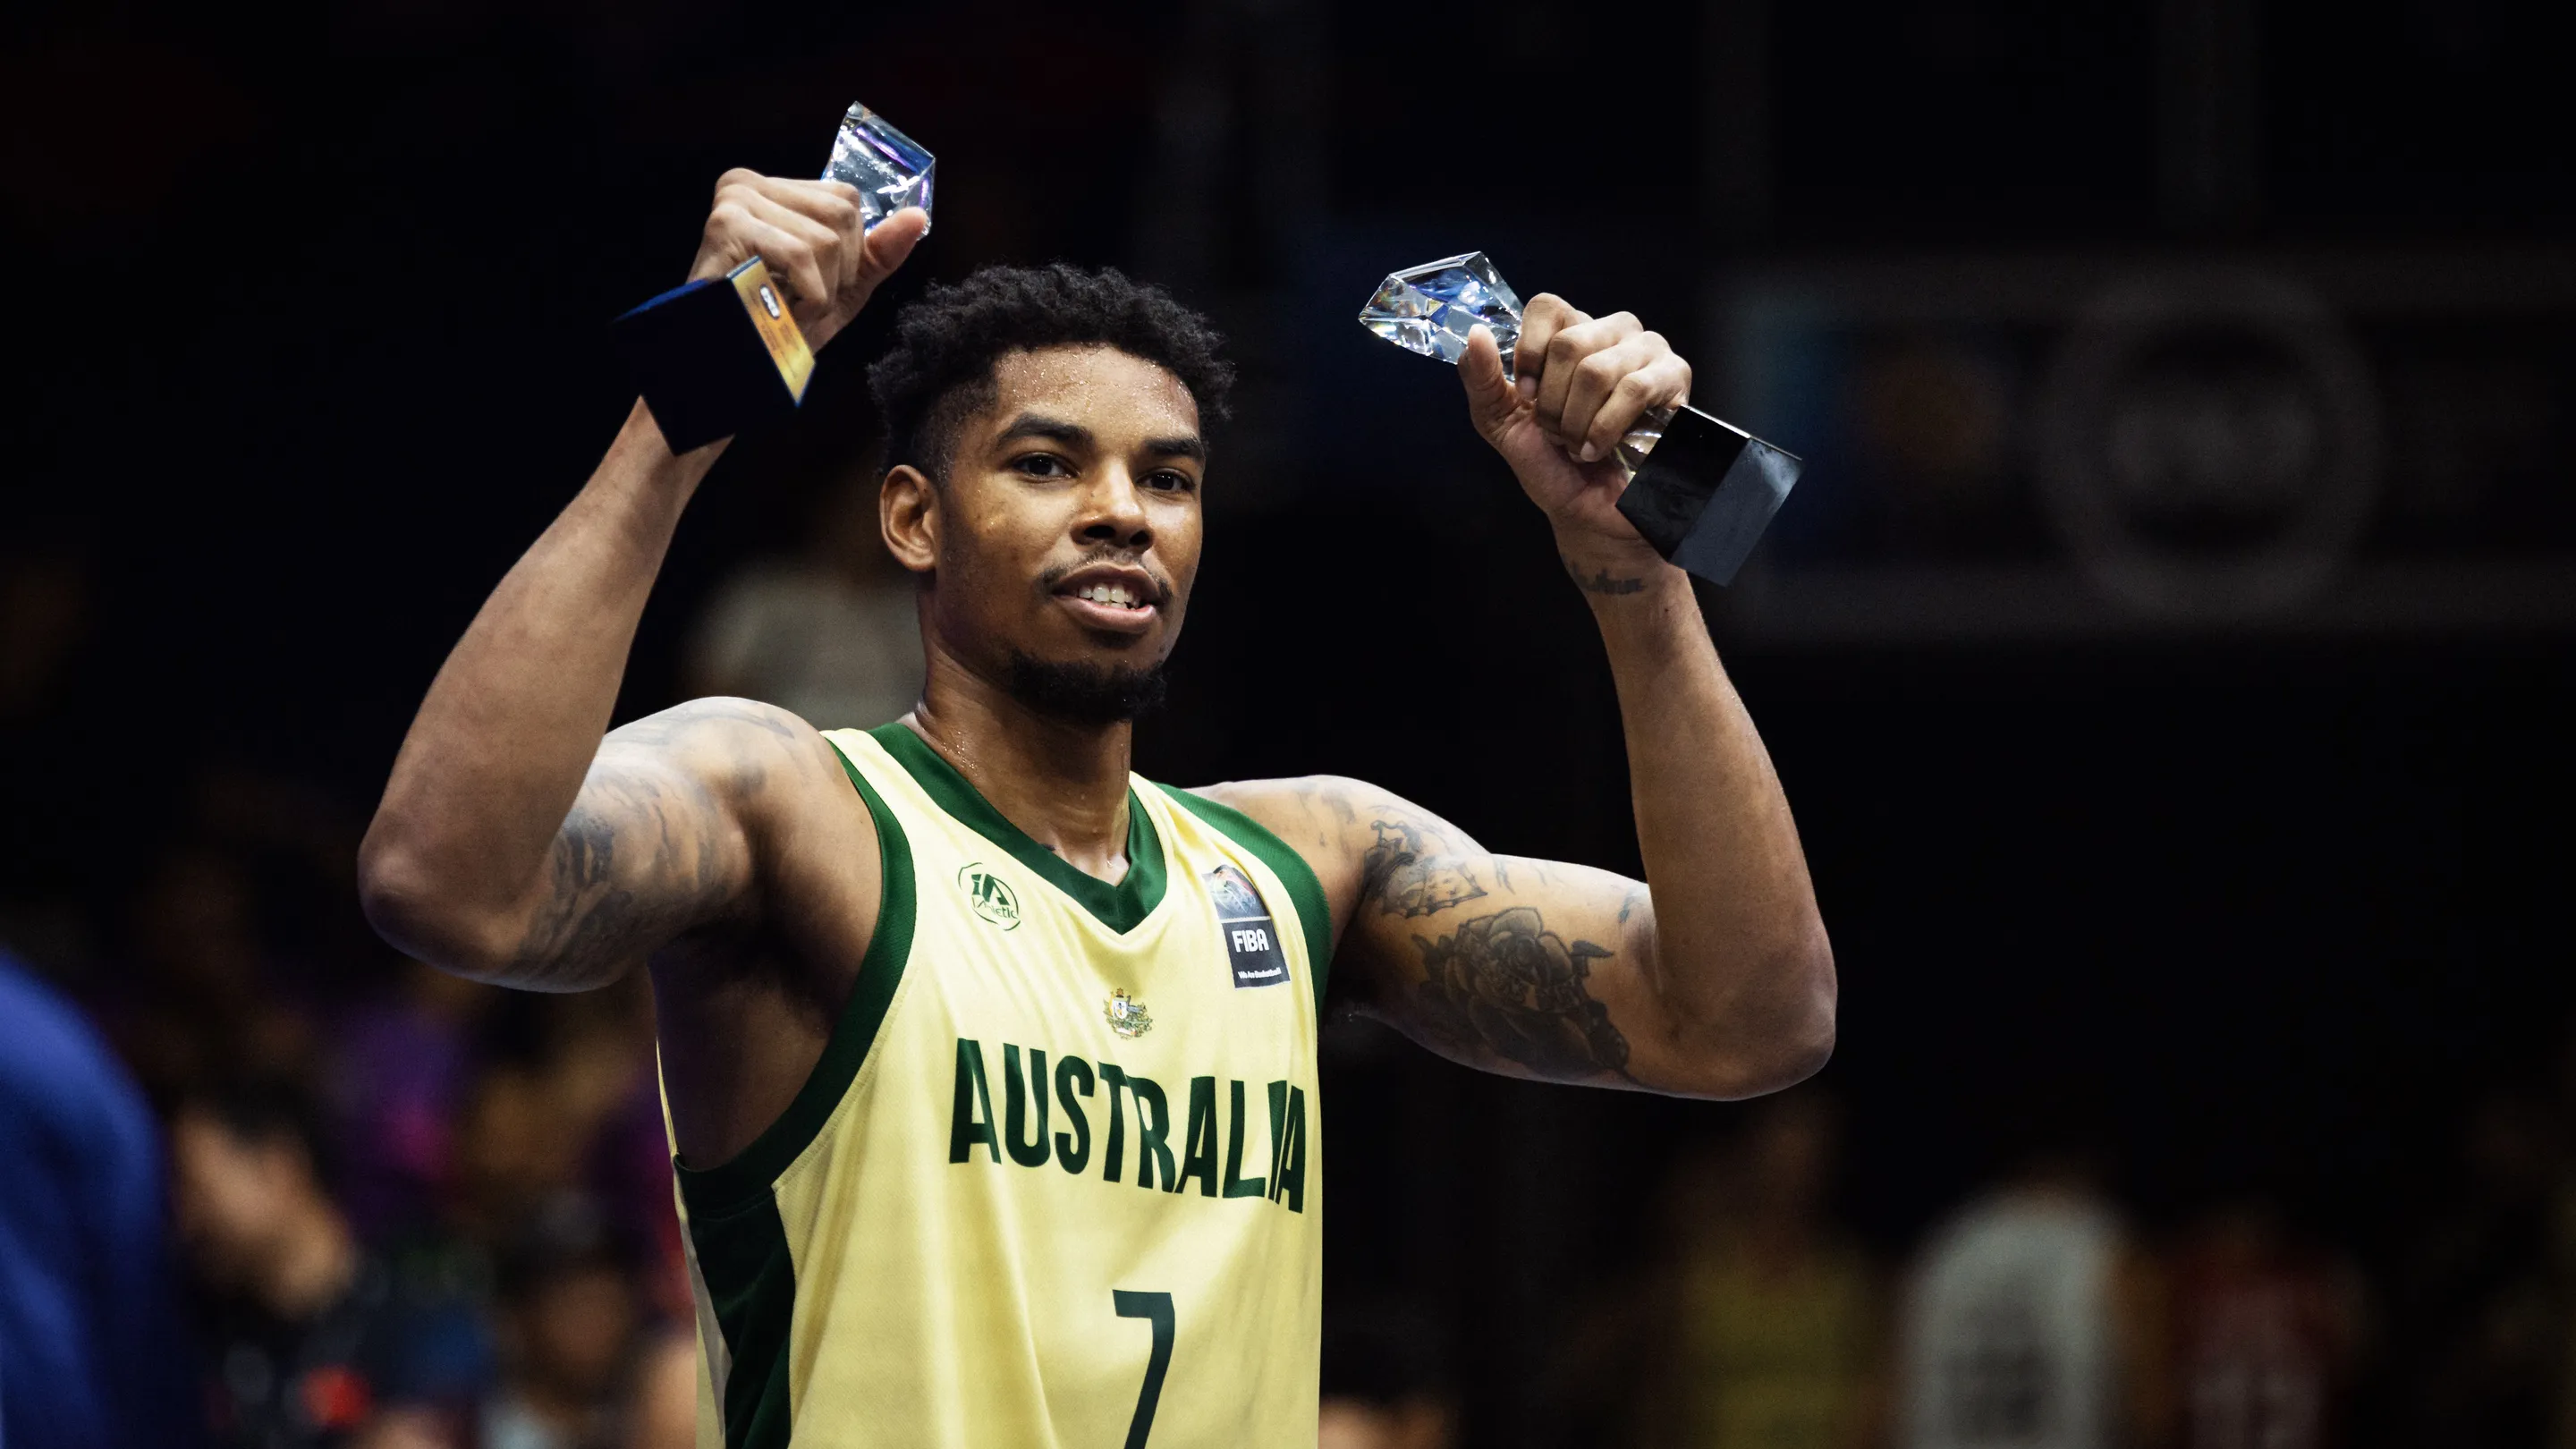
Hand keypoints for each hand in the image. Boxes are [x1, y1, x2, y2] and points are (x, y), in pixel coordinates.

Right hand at [687, 170, 927, 350]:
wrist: (729, 365)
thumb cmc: (777, 325)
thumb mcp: (840, 287)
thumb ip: (878, 252)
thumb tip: (919, 217)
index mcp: (773, 189)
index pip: (846, 199)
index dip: (849, 253)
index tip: (818, 285)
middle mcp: (748, 183)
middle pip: (841, 214)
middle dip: (837, 274)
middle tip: (802, 302)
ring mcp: (734, 200)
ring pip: (824, 239)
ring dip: (819, 292)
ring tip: (787, 309)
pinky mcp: (726, 224)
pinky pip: (800, 255)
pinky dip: (805, 296)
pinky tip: (779, 311)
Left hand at [1458, 295, 1690, 567]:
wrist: (1589, 514)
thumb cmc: (1551, 466)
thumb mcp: (1502, 422)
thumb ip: (1482, 379)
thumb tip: (1475, 335)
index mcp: (1569, 333)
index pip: (1547, 308)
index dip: (1530, 354)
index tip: (1527, 396)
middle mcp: (1610, 332)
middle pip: (1570, 342)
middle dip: (1553, 403)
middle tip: (1557, 433)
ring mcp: (1647, 350)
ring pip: (1597, 370)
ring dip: (1578, 421)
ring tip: (1580, 444)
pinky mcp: (1675, 376)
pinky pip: (1635, 388)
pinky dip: (1607, 428)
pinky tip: (1602, 448)